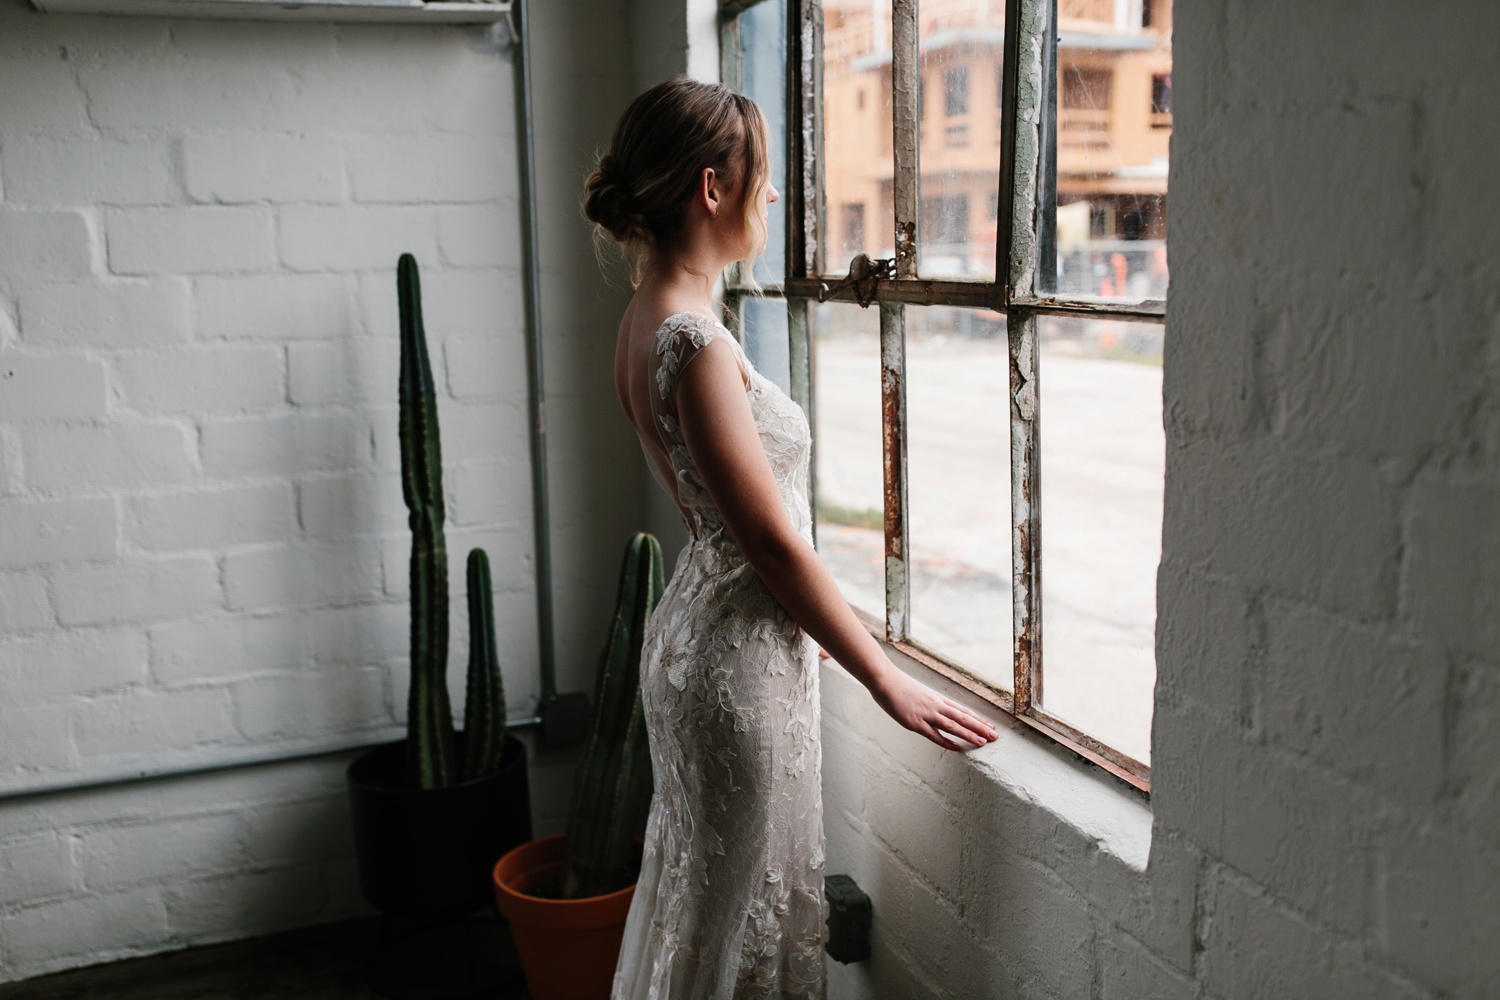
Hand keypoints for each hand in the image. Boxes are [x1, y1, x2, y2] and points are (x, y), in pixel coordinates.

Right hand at [870, 668, 999, 750]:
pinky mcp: (915, 722)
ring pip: (953, 726)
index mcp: (937, 698)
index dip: (977, 719)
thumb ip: (928, 702)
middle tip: (995, 736)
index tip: (989, 726)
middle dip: (980, 727)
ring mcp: (926, 714)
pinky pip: (934, 734)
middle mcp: (936, 705)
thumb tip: (935, 709)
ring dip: (969, 734)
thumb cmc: (898, 685)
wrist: (884, 679)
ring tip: (983, 742)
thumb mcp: (919, 692)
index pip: (962, 711)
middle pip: (963, 718)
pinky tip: (958, 747)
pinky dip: (947, 741)